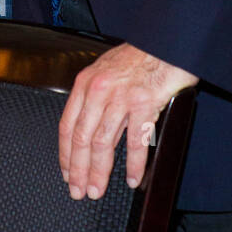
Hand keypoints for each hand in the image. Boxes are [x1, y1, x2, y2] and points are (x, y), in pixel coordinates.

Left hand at [58, 43, 197, 198]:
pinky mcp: (144, 103)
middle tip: (78, 191)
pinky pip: (136, 141)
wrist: (166, 40)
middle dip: (78, 169)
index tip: (66, 173)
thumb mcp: (106, 70)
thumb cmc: (140, 55)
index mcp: (85, 83)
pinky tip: (134, 179)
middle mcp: (99, 90)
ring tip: (97, 190)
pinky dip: (135, 164)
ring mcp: (121, 97)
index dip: (65, 154)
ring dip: (99, 172)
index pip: (68, 125)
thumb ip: (95, 96)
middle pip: (82, 138)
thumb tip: (87, 127)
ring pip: (103, 143)